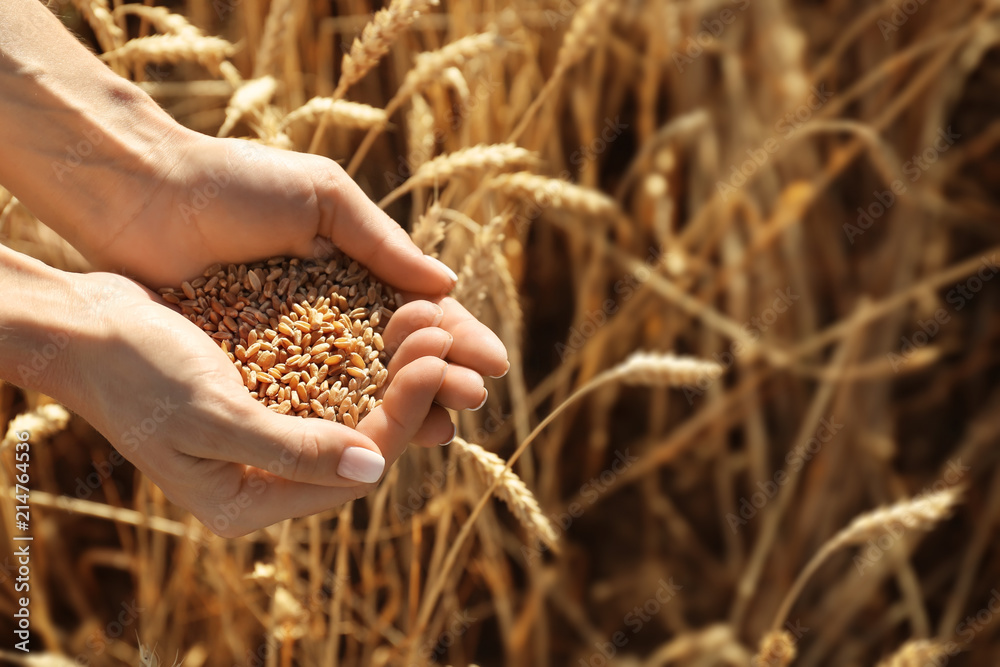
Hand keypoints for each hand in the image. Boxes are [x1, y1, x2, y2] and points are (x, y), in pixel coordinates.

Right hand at [70, 272, 484, 535]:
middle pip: (360, 440)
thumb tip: (373, 470)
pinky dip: (359, 354)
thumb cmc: (136, 372)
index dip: (401, 418)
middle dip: (407, 391)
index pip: (351, 469)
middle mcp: (260, 476)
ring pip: (351, 408)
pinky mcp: (262, 396)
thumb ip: (292, 451)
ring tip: (426, 322)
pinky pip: (327, 381)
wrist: (81, 326)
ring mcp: (263, 436)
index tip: (433, 364)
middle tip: (443, 338)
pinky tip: (388, 319)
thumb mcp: (213, 415)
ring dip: (390, 369)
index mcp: (246, 501)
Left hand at [85, 129, 508, 407]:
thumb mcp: (322, 196)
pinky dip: (341, 421)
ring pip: (359, 388)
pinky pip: (305, 401)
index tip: (491, 362)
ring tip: (441, 429)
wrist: (144, 195)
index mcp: (354, 271)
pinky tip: (375, 441)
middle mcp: (330, 314)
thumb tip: (447, 285)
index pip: (418, 311)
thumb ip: (382, 242)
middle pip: (398, 357)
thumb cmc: (235, 182)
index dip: (456, 337)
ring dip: (404, 408)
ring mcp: (291, 347)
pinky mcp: (251, 370)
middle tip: (472, 401)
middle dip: (440, 379)